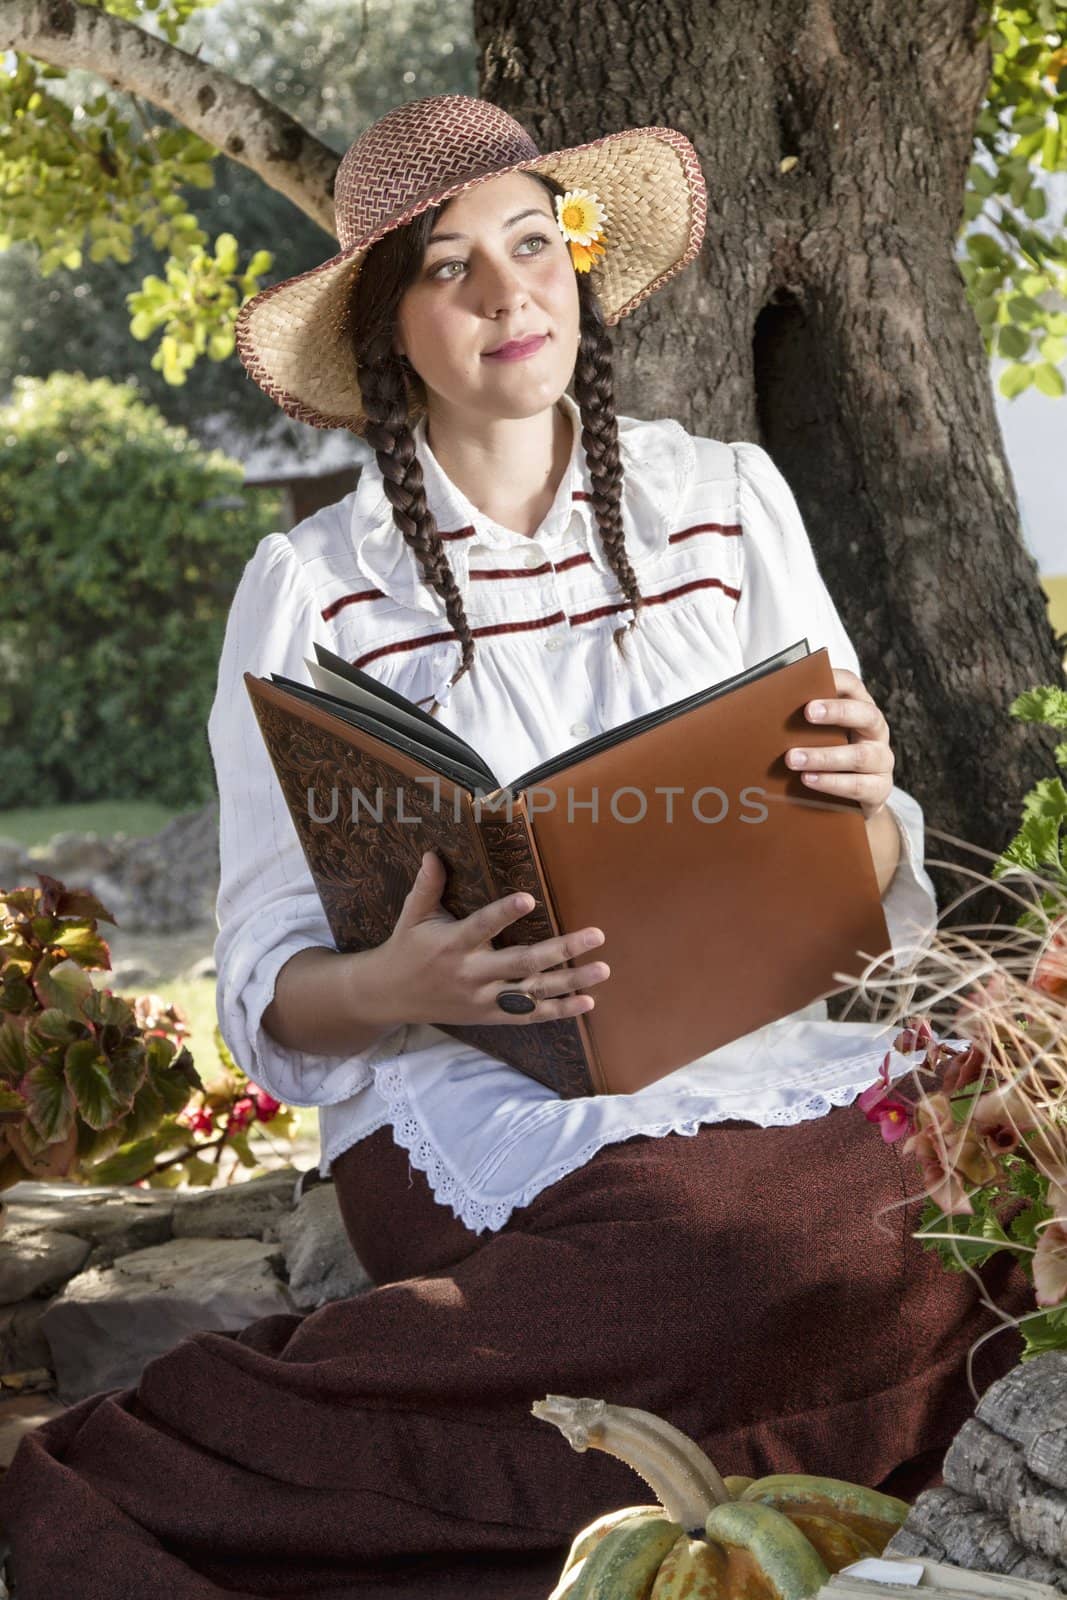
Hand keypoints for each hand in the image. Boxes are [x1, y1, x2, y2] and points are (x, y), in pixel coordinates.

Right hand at [377, 850, 610, 1025]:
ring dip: (570, 981)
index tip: (529, 898)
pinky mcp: (491, 1016)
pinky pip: (530, 1016)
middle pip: (522, 963)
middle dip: (562, 949)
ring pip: (534, 992)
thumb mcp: (412, 915)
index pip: (482, 926)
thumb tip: (435, 852)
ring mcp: (484, 999)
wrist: (389, 997)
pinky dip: (559, 1010)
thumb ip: (428, 885)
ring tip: (602, 969)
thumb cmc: (406, 948)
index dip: (505, 913)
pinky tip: (587, 1001)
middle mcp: (472, 973)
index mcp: (453, 944)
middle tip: (596, 935)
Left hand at [785, 667, 893, 820]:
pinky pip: (858, 786)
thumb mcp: (815, 736)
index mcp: (859, 709)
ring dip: (824, 756)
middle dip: (837, 712)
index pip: (853, 686)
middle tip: (807, 712)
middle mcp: (875, 732)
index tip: (812, 679)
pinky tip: (808, 780)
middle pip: (866, 715)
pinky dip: (832, 783)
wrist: (847, 803)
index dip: (836, 680)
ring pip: (859, 756)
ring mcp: (881, 761)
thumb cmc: (825, 758)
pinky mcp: (879, 789)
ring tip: (792, 758)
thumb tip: (760, 706)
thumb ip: (800, 721)